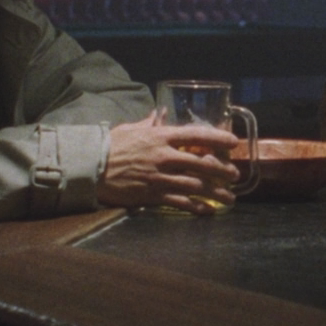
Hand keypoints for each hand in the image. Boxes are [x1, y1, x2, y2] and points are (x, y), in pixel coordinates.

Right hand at [96, 116, 242, 214]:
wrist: (91, 168)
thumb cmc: (111, 146)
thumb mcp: (131, 129)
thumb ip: (149, 124)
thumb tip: (160, 115)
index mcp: (160, 137)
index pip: (196, 135)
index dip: (218, 138)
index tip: (233, 142)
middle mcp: (164, 156)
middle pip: (202, 163)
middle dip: (222, 170)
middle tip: (235, 175)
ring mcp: (160, 177)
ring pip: (196, 185)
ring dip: (216, 192)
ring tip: (229, 198)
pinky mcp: (153, 195)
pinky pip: (180, 202)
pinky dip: (196, 206)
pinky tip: (207, 210)